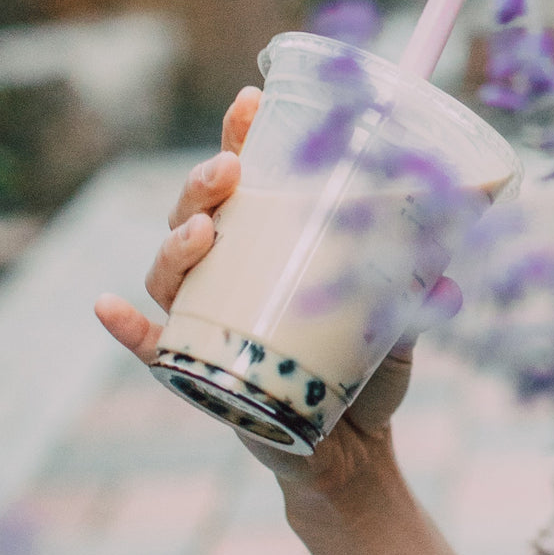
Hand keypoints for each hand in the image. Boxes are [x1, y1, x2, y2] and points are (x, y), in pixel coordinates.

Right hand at [93, 88, 460, 499]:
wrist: (354, 453)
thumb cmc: (367, 373)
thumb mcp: (398, 327)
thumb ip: (416, 298)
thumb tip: (444, 280)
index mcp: (270, 250)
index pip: (246, 184)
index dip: (240, 138)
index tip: (252, 102)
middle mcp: (229, 279)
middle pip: (195, 216)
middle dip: (203, 185)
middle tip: (230, 169)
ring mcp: (206, 325)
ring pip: (170, 274)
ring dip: (174, 244)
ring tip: (202, 228)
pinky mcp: (195, 376)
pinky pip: (149, 349)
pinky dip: (127, 329)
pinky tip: (108, 308)